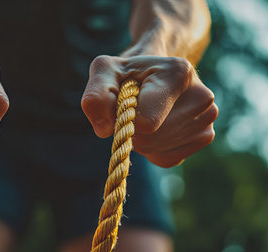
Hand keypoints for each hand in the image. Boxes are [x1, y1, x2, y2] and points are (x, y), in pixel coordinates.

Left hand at [81, 55, 217, 167]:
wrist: (154, 73)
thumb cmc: (127, 72)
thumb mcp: (104, 71)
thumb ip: (96, 96)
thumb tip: (104, 130)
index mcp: (179, 73)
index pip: (145, 121)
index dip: (124, 118)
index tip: (123, 101)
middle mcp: (201, 97)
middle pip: (148, 138)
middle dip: (131, 128)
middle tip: (134, 107)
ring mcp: (207, 119)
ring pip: (155, 150)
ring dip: (140, 138)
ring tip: (145, 113)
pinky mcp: (204, 137)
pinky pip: (165, 158)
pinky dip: (152, 149)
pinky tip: (155, 127)